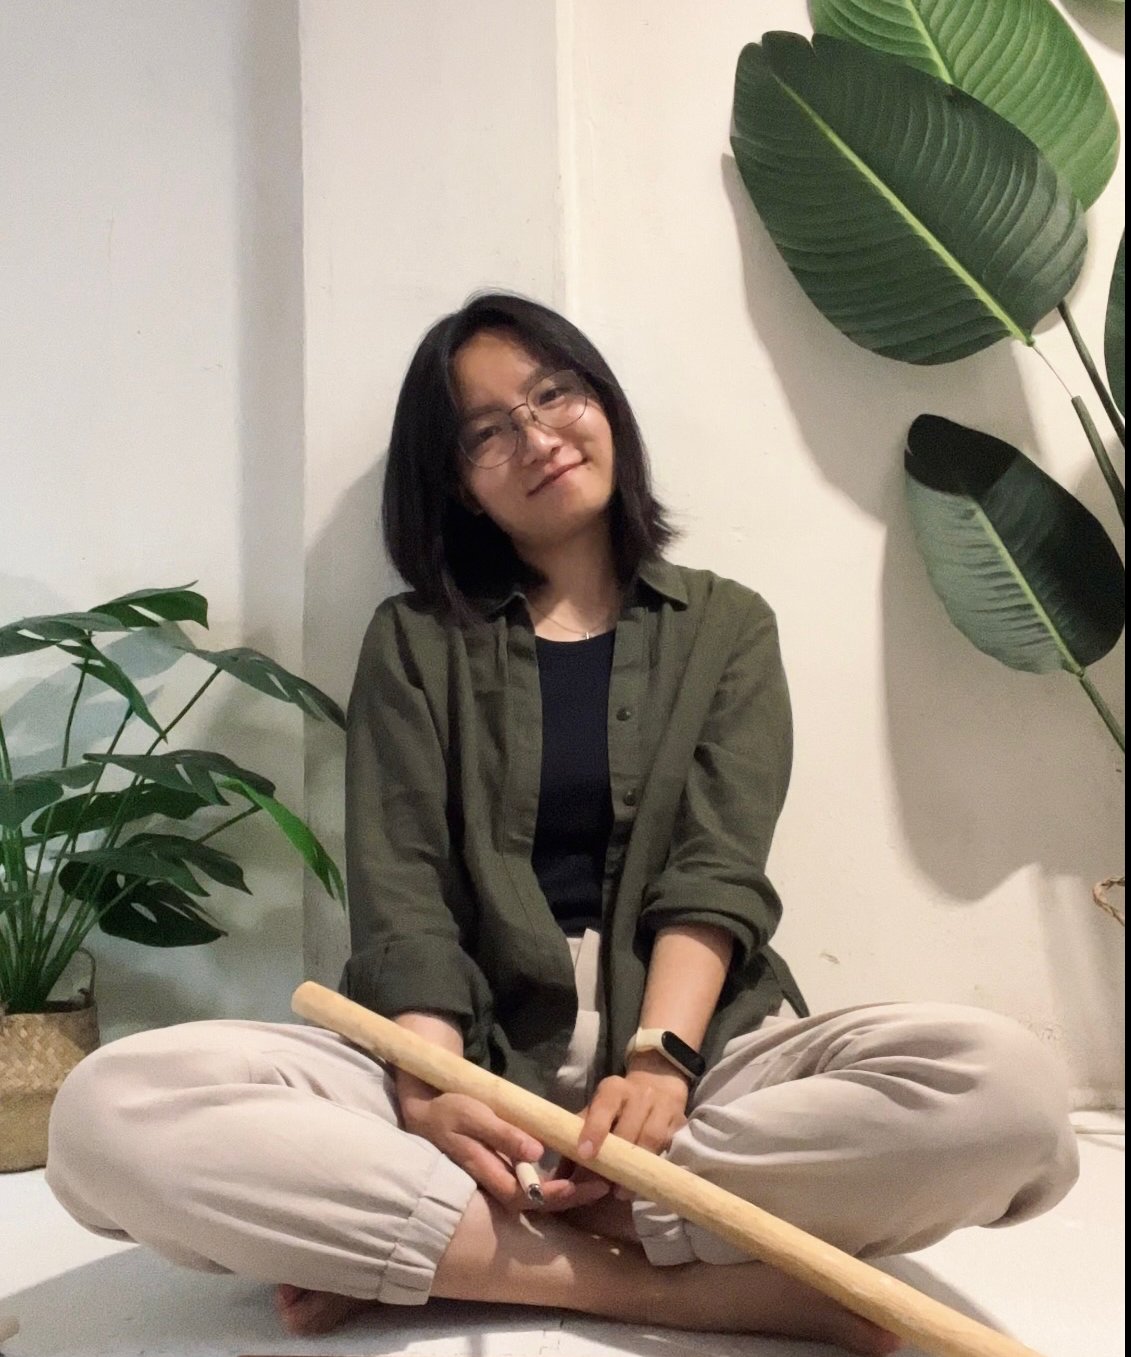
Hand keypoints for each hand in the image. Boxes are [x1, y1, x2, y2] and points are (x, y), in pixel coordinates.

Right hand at [397, 1084, 608, 1213]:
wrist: (429, 1112)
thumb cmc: (452, 1110)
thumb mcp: (475, 1115)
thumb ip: (504, 1135)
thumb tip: (536, 1153)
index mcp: (487, 1170)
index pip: (526, 1195)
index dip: (554, 1195)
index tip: (581, 1186)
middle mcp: (495, 1182)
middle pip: (537, 1202)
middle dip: (571, 1198)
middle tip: (603, 1186)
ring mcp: (500, 1178)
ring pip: (537, 1196)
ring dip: (567, 1192)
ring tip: (598, 1181)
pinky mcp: (504, 1170)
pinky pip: (533, 1184)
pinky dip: (556, 1182)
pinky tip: (577, 1172)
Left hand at [571, 1057, 690, 1198]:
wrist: (658, 1081)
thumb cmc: (619, 1104)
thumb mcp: (598, 1109)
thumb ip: (578, 1136)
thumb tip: (560, 1173)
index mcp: (613, 1089)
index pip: (603, 1106)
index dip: (594, 1129)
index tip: (584, 1154)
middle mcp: (639, 1094)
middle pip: (629, 1125)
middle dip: (617, 1157)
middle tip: (603, 1185)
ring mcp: (662, 1106)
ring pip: (652, 1137)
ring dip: (637, 1166)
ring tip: (622, 1192)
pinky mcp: (680, 1121)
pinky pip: (669, 1145)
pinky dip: (656, 1165)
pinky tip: (646, 1180)